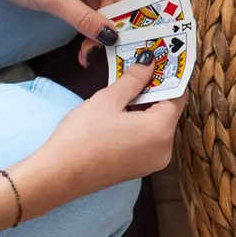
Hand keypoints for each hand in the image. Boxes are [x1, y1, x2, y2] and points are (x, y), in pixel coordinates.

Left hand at [0, 0, 136, 61]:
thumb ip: (85, 18)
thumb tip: (111, 37)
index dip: (126, 10)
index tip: (121, 36)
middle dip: (109, 23)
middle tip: (99, 50)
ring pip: (101, 4)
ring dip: (97, 26)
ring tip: (87, 51)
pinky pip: (87, 5)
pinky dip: (86, 22)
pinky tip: (83, 40)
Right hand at [11, 65, 185, 217]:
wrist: (58, 175)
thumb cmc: (81, 137)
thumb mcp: (108, 99)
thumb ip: (133, 79)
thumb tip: (149, 63)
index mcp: (161, 131)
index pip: (178, 96)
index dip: (169, 76)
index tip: (161, 61)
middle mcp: (164, 150)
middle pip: (169, 112)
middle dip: (155, 90)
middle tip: (141, 71)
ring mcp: (152, 162)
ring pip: (158, 126)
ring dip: (146, 107)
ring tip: (128, 90)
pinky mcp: (139, 169)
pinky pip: (148, 139)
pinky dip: (140, 124)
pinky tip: (122, 113)